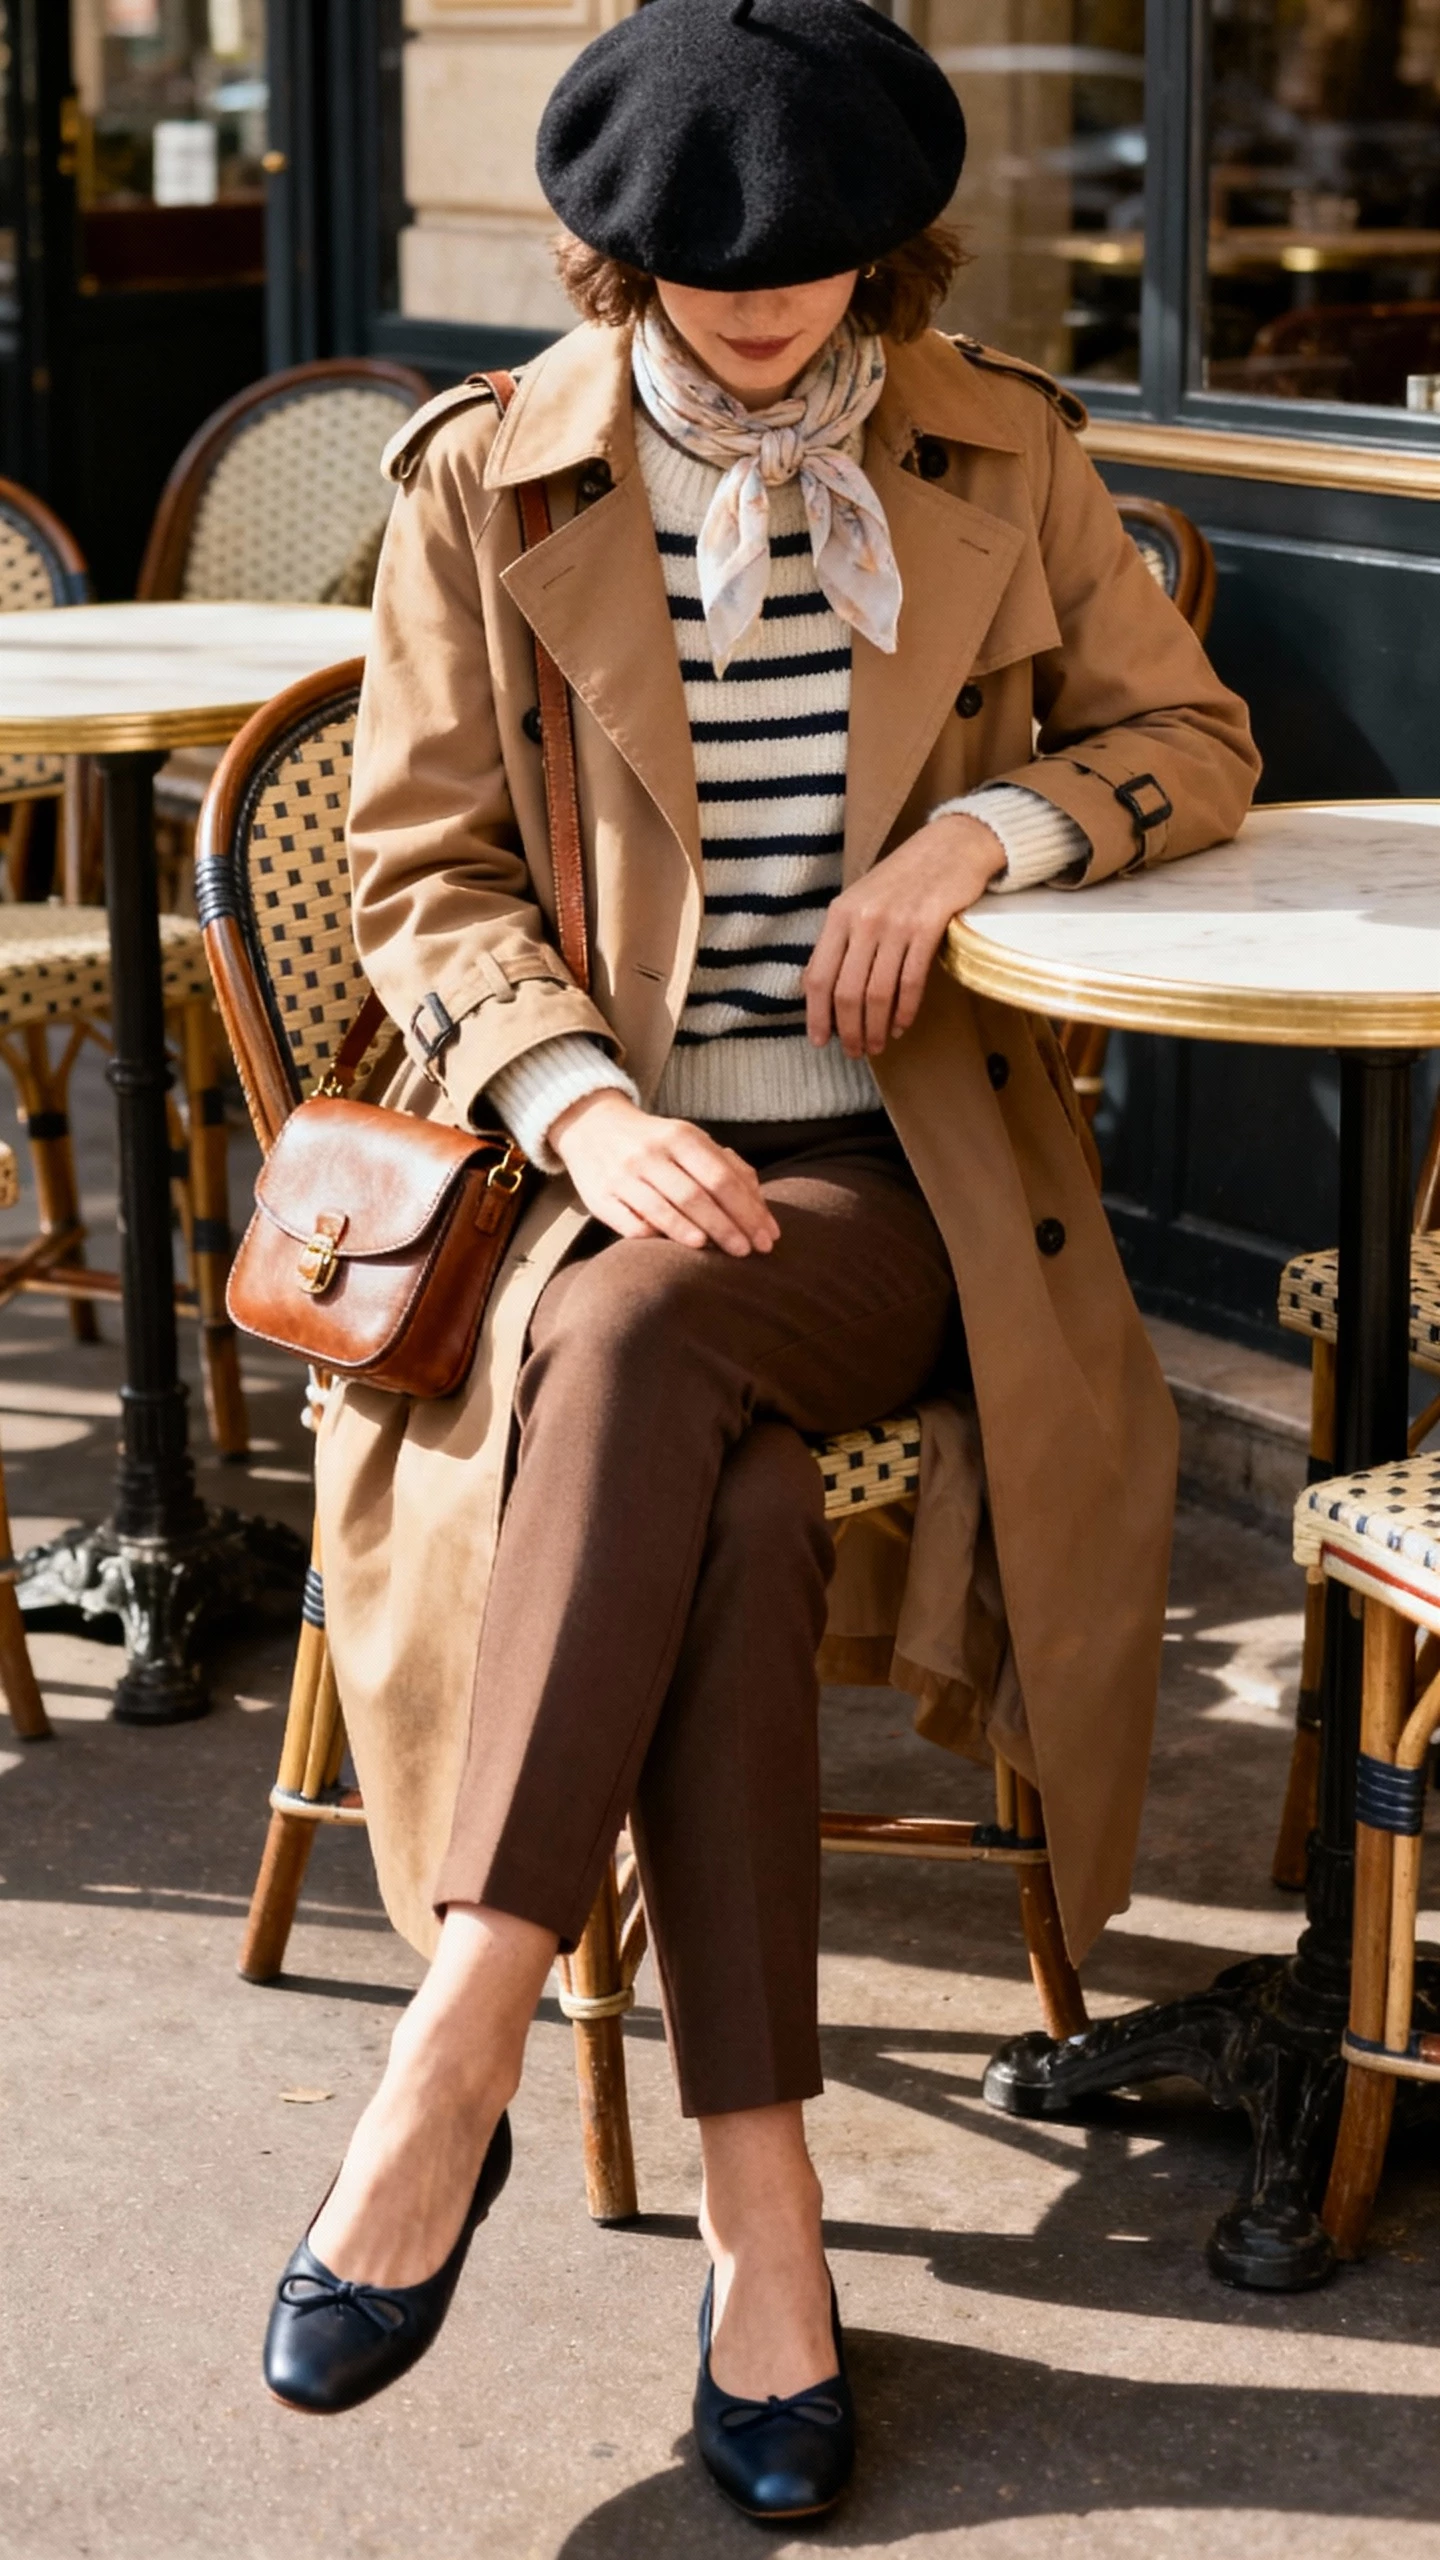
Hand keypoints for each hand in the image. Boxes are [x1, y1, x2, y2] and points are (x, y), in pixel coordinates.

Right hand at [548, 1089, 780, 1255]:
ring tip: (713, 1251)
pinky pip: (630, 1223)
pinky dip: (653, 1236)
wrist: (592, 1126)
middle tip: (748, 1252)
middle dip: (727, 1227)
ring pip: (662, 1210)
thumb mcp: (690, 1141)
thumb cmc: (655, 1141)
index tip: (767, 1237)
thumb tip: (759, 1206)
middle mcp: (651, 1154)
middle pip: (696, 1196)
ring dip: (691, 1232)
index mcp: (681, 1137)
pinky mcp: (600, 1197)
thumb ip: (727, 1167)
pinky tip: (670, 1248)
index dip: (748, 1210)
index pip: (722, 1178)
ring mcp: (623, 1175)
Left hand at [803, 813, 1005, 1059]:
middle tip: (856, 1052)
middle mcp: (863, 919)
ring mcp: (896, 923)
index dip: (816, 1015)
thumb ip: (841, 940)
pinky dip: (905, 1010)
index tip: (820, 1041)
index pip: (817, 976)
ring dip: (876, 1027)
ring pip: (878, 992)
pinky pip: (911, 981)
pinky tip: (902, 1025)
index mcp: (839, 914)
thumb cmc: (903, 879)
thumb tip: (819, 989)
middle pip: (847, 992)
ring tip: (878, 1045)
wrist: (950, 846)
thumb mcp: (861, 901)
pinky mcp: (928, 926)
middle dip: (848, 1030)